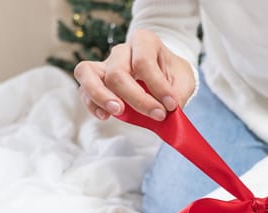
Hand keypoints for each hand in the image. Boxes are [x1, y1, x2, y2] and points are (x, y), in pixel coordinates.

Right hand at [74, 29, 195, 120]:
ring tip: (118, 111)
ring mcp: (105, 65)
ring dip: (101, 95)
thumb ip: (178, 94)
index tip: (172, 105)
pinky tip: (105, 116)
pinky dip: (92, 104)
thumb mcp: (184, 80)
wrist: (164, 75)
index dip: (157, 86)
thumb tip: (169, 110)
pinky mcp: (95, 82)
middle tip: (157, 115)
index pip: (143, 61)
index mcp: (144, 41)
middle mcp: (121, 51)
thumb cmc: (172, 75)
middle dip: (137, 98)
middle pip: (117, 72)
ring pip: (88, 73)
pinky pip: (84, 90)